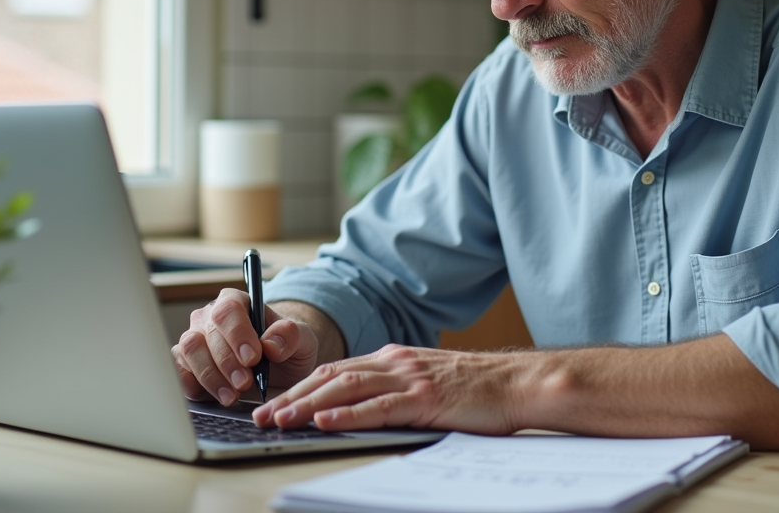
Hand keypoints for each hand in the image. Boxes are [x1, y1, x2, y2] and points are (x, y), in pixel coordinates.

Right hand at [171, 289, 319, 405]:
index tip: (253, 357)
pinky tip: (213, 396)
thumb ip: (290, 336)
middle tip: (245, 383)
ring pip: (189, 352)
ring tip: (232, 396)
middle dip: (226, 363)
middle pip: (206, 334)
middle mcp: (210, 318)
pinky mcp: (186, 364)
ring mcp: (195, 339)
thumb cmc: (286, 348)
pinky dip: (193, 385)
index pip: (228, 311)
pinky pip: (179, 371)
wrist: (279, 368)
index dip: (238, 334)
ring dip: (210, 377)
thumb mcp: (301, 340)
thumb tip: (270, 344)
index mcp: (236, 302)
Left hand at [251, 344, 523, 433]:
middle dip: (292, 396)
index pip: (335, 370)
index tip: (273, 403)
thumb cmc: (477, 389)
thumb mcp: (428, 381)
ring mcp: (409, 378)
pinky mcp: (425, 398)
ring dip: (308, 405)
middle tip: (261, 415)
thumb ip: (396, 388)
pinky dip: (346, 413)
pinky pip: (378, 406)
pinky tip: (323, 420)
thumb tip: (361, 407)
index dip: (300, 386)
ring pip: (346, 389)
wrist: (517, 383)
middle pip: (331, 376)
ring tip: (280, 420)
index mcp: (394, 358)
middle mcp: (396, 362)